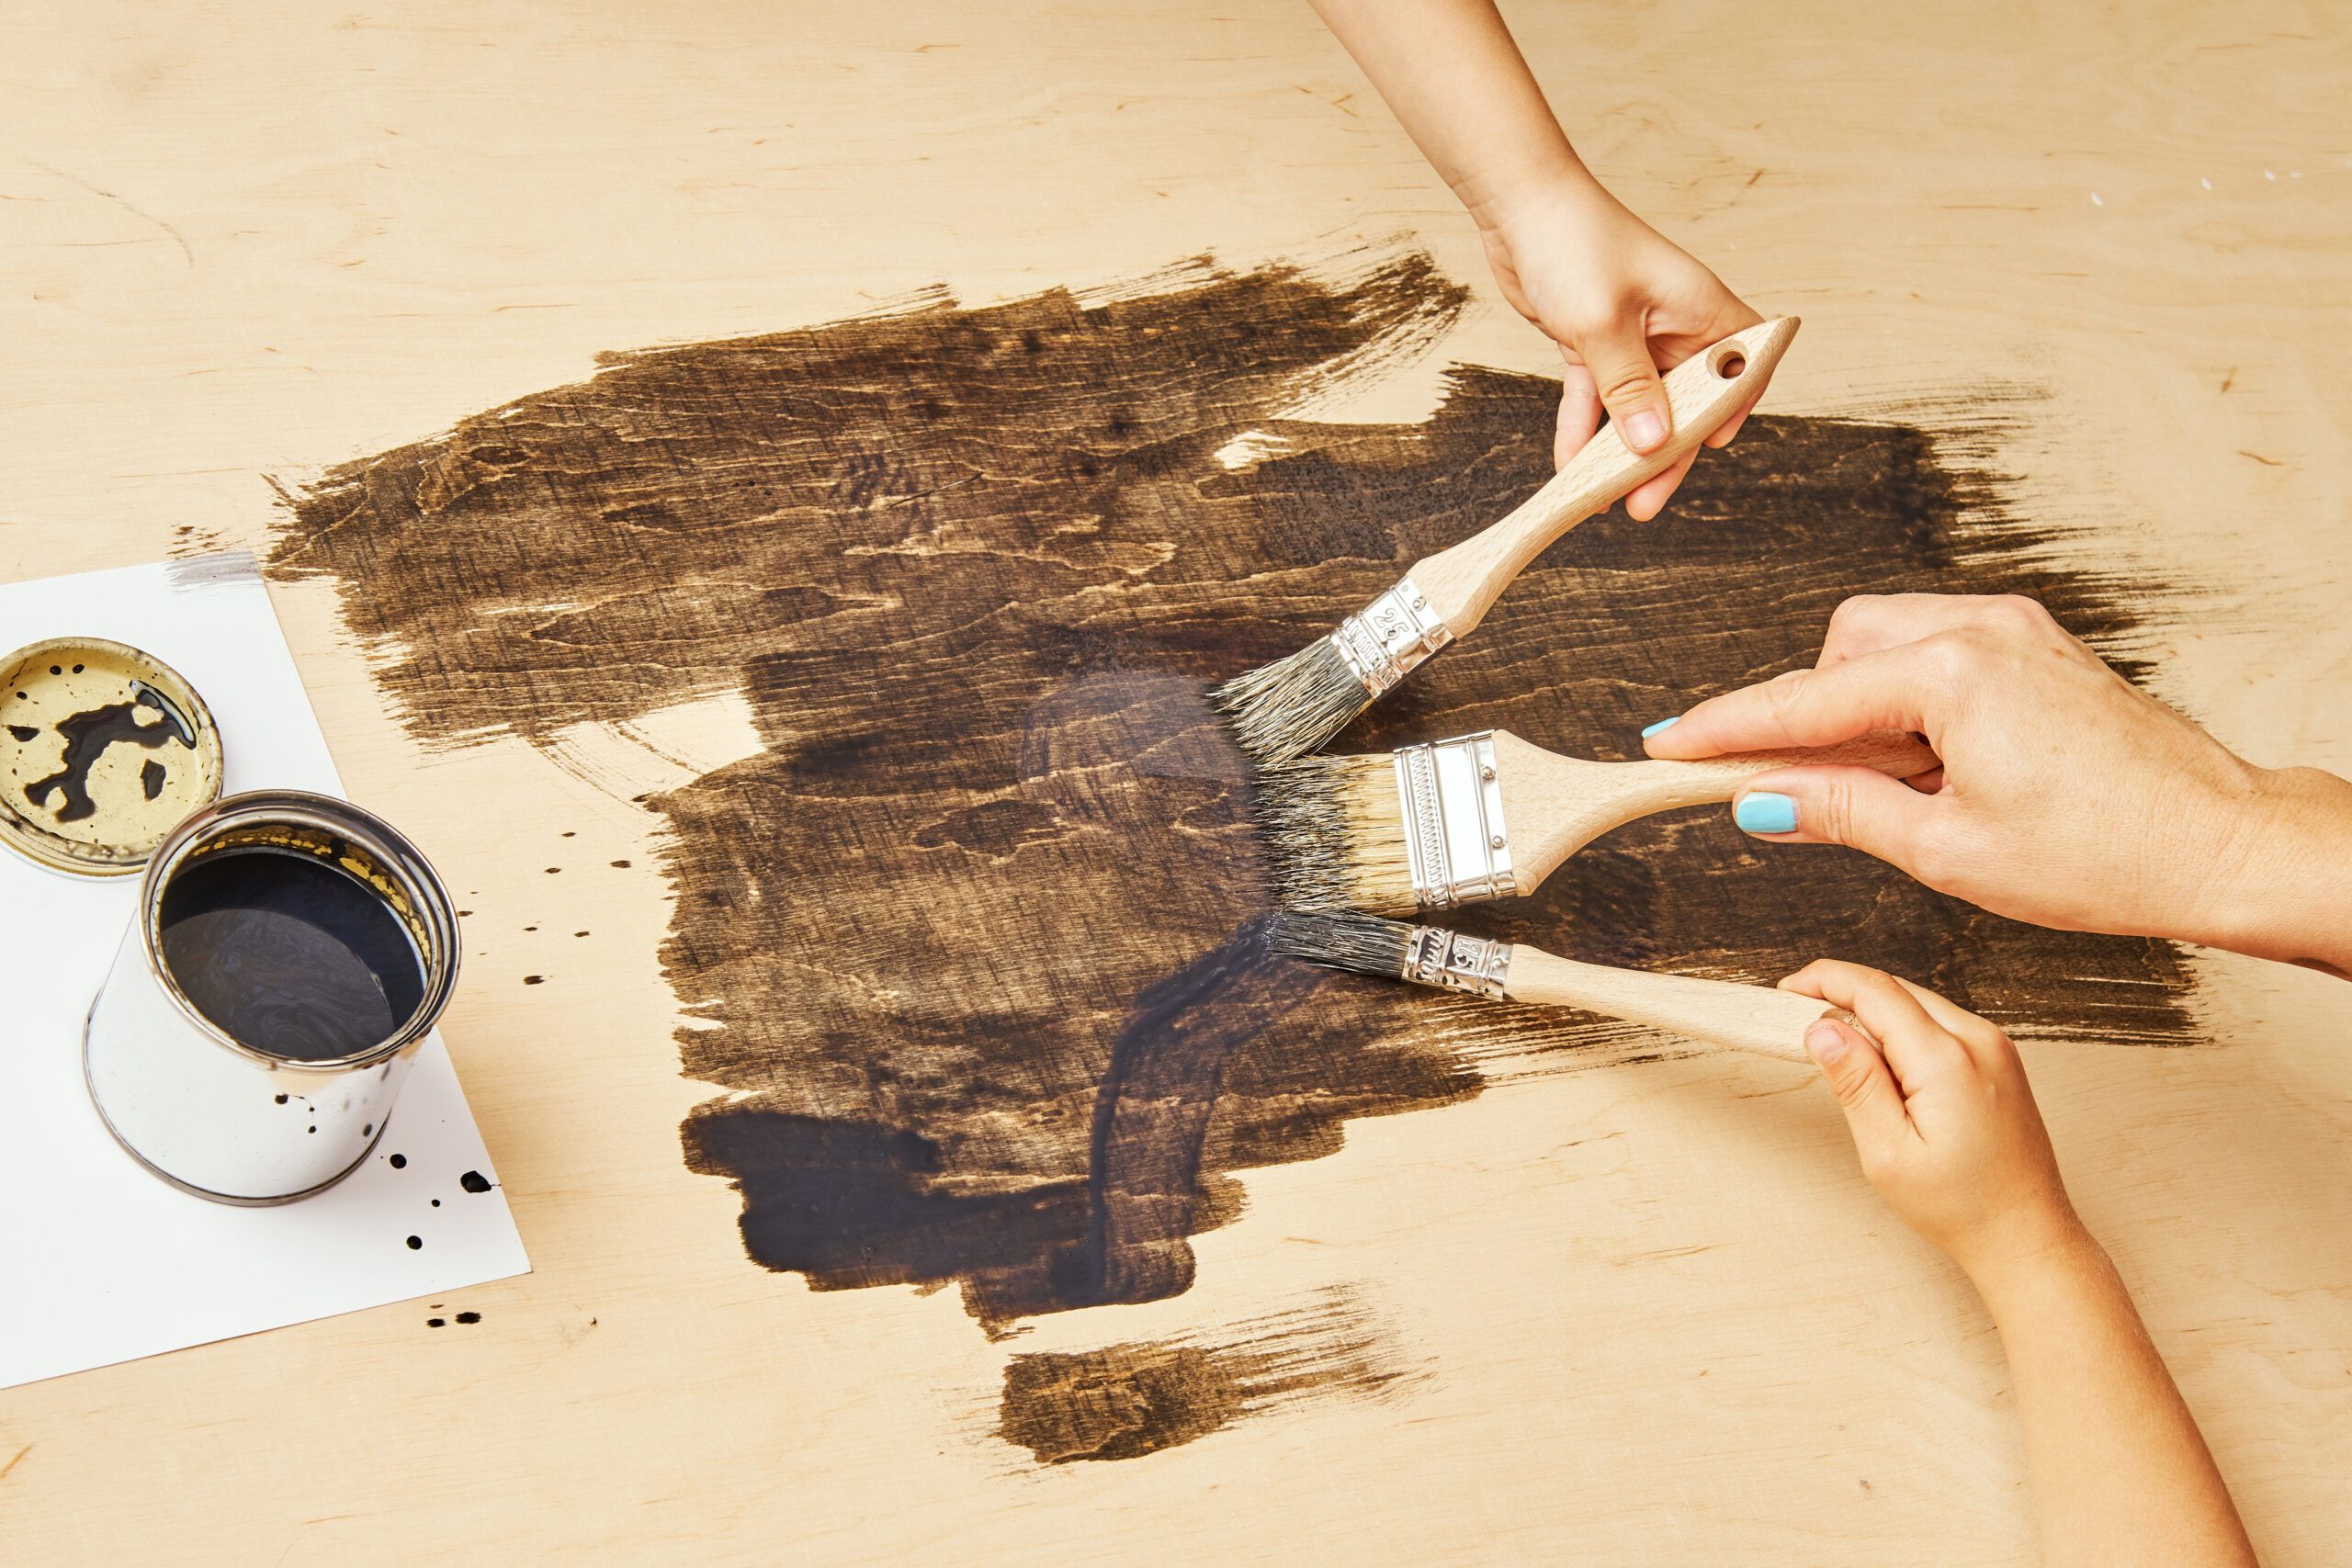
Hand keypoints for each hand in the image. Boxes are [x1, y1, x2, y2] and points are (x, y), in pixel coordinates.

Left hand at [1473, 177, 1764, 518]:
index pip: (1740, 370)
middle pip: (1684, 405)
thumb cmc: (1575, 244)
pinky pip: (1595, 400)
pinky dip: (1582, 431)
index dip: (1731, 411)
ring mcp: (1635, 338)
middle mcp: (1677, 327)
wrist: (1519, 207)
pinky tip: (1568, 470)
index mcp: (1703, 311)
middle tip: (1643, 504)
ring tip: (1605, 502)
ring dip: (1620, 455)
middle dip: (1664, 456)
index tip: (1710, 446)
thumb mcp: (1604, 325)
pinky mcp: (1595, 345)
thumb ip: (1629, 389)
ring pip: (1638, 410)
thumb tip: (1656, 445)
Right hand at [1645, 592, 2351, 973]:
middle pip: (1840, 649)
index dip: (1726, 730)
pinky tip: (1924, 769)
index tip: (1667, 746)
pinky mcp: (2039, 648)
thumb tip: (1764, 799)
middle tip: (1784, 789)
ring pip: (1886, 644)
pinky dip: (1907, 703)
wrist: (2223, 843)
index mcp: (1953, 674)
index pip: (1805, 701)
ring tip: (1883, 793)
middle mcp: (1983, 630)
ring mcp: (2016, 631)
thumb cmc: (2109, 854)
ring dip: (1860, 709)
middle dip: (1806, 714)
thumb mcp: (1949, 849)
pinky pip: (1938, 653)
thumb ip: (1841, 809)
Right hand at [1782, 958, 2081, 1282]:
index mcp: (1947, 1062)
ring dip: (1873, 1012)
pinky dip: (1903, 1028)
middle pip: (1897, 990)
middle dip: (1844, 993)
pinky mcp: (1999, 1060)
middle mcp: (1978, 1042)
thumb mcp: (1888, 1154)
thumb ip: (1855, 1084)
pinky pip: (1940, 1023)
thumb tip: (1822, 1030)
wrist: (2025, 1234)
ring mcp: (1995, 1048)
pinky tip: (1883, 1061)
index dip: (1825, 980)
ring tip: (1838, 1047)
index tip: (1789, 989)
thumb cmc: (1960, 1206)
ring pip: (1918, 1003)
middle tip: (1800, 1017)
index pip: (1875, 991)